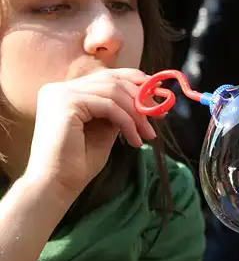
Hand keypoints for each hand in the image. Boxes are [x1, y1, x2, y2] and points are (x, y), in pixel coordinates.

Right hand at [24, 68, 156, 198]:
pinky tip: (135, 141)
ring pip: (114, 92)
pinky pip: (109, 106)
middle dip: (141, 98)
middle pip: (113, 81)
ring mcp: (61, 93)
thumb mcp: (105, 128)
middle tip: (160, 116)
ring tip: (148, 135)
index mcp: (66, 91)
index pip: (107, 76)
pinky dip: (127, 122)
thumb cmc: (79, 162)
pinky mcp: (66, 103)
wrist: (57, 185)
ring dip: (137, 115)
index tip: (157, 91)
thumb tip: (145, 97)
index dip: (135, 80)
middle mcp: (60, 88)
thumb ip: (117, 109)